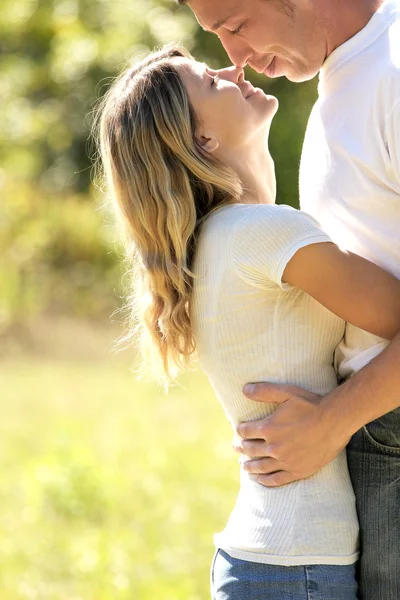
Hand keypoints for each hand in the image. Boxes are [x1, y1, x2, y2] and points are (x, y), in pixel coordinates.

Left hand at [235, 383, 351, 486]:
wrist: (335, 422)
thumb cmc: (311, 405)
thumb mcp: (287, 393)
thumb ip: (264, 391)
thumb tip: (244, 389)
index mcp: (268, 428)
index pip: (245, 431)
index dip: (239, 431)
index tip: (239, 431)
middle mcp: (274, 447)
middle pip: (250, 449)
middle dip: (241, 448)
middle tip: (237, 447)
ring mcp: (285, 461)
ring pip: (260, 466)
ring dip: (249, 466)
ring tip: (244, 466)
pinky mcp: (297, 471)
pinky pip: (276, 479)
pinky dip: (265, 480)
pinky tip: (260, 479)